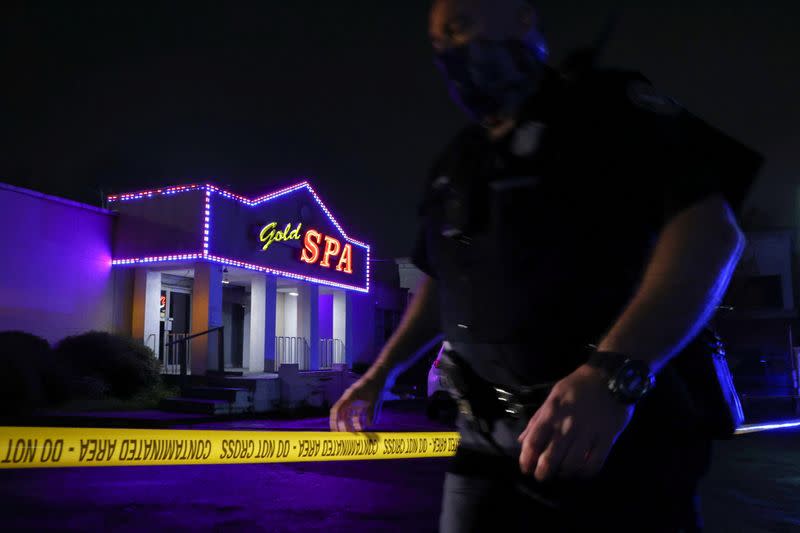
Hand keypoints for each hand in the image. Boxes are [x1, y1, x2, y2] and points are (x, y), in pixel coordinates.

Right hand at [329, 371, 386, 431]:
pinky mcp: (357, 400)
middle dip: (340, 424)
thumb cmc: (375, 386)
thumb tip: (368, 425)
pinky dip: (355, 419)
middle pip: (340, 413)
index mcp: (349, 396)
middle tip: (343, 435)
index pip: (337, 410)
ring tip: (353, 432)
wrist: (379, 375)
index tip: (336, 431)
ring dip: (348, 423)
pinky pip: (353, 412)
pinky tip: (360, 426)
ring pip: (346, 413)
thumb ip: (371, 412)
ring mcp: (352, 399)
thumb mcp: (374, 400)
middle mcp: (348, 398)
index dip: (334, 421)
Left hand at [517, 364, 633, 480]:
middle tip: (542, 477)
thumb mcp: (553, 396)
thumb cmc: (578, 385)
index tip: (526, 468)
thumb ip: (537, 419)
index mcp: (552, 412)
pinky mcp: (607, 437)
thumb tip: (522, 441)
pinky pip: (595, 463)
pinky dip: (586, 472)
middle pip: (550, 458)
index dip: (526, 459)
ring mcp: (588, 432)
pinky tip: (582, 471)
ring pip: (572, 464)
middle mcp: (568, 424)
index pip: (533, 441)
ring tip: (562, 472)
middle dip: (543, 473)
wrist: (610, 375)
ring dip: (564, 473)